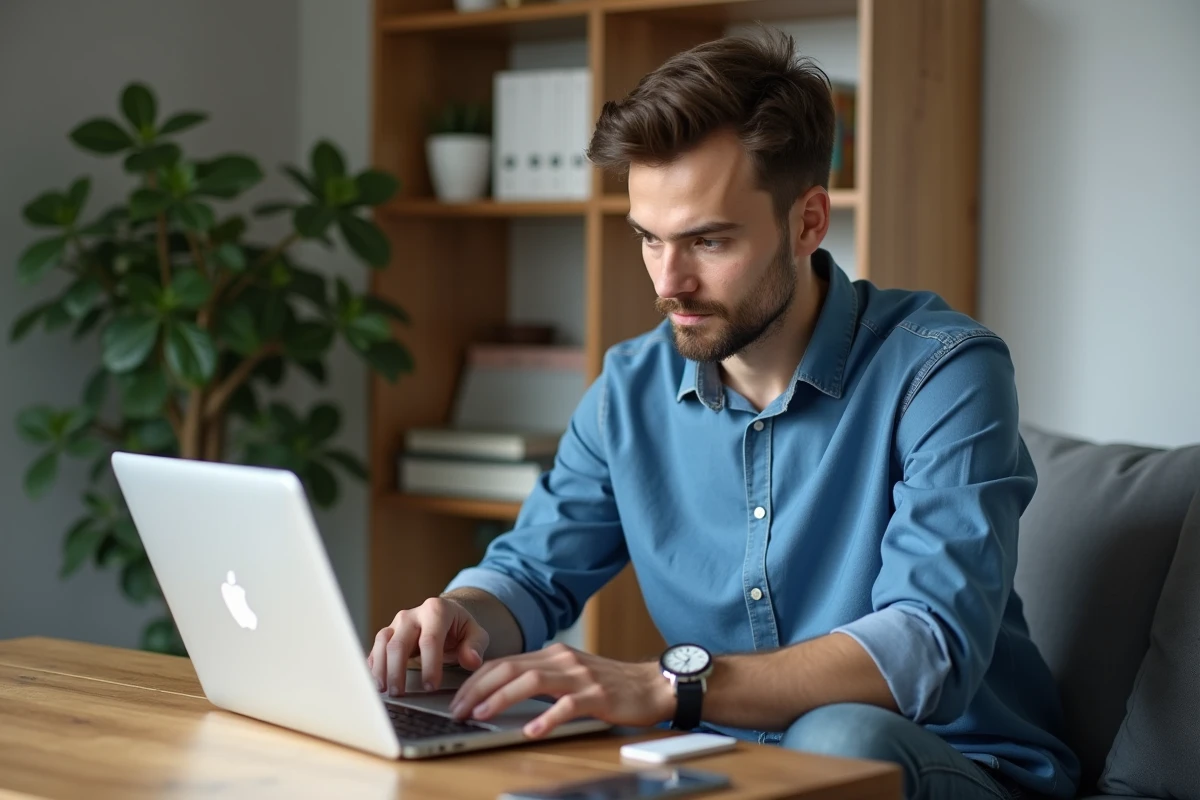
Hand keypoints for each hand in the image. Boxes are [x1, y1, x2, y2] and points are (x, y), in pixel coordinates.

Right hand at [367, 597, 488, 696]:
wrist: (444, 615)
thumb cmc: (459, 627)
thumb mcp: (475, 633)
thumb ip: (475, 646)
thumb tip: (471, 661)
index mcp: (436, 610)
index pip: (429, 640)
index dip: (429, 665)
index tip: (431, 686)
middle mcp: (412, 615)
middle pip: (399, 643)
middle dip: (397, 671)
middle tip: (400, 694)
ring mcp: (396, 623)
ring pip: (382, 643)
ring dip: (381, 668)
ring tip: (384, 690)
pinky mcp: (387, 633)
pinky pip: (376, 648)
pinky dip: (374, 664)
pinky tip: (375, 681)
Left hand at [448, 643, 675, 738]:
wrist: (652, 684)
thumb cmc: (611, 684)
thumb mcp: (572, 673)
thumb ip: (543, 677)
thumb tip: (502, 692)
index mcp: (553, 655)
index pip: (505, 663)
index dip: (476, 680)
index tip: (457, 698)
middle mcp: (563, 660)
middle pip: (511, 669)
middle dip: (479, 688)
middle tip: (458, 709)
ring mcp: (581, 676)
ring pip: (533, 681)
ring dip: (502, 698)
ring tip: (482, 714)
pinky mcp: (598, 695)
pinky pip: (568, 706)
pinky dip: (547, 718)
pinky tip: (532, 730)